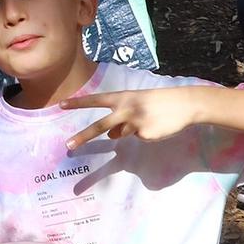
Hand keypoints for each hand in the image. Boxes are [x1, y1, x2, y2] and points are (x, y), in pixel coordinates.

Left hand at [62, 89, 199, 148]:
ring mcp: (135, 123)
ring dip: (131, 129)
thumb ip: (120, 118)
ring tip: (147, 119)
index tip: (60, 105)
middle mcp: (125, 110)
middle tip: (68, 145)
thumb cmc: (156, 102)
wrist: (183, 104)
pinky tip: (156, 126)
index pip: (95, 100)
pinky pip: (138, 137)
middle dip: (83, 137)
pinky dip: (145, 133)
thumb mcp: (135, 104)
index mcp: (122, 98)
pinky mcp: (145, 134)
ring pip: (122, 133)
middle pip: (100, 126)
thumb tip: (111, 136)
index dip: (78, 102)